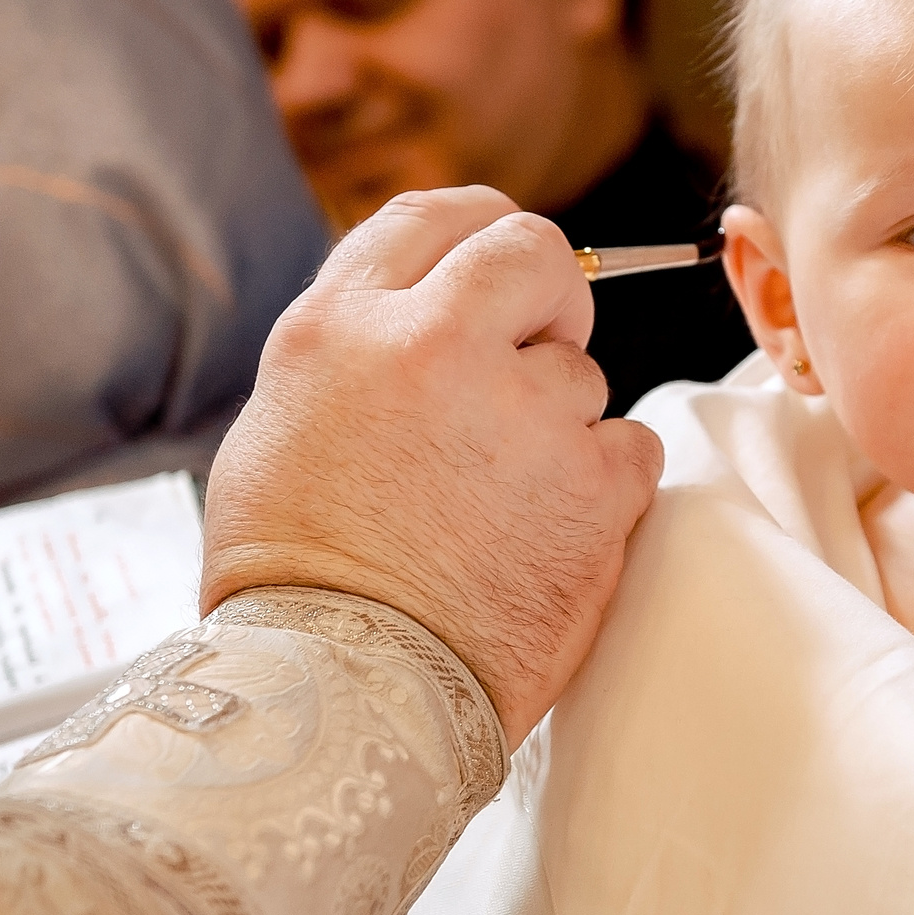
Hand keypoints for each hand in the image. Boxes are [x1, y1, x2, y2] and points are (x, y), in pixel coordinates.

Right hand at [199, 187, 665, 742]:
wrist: (339, 696)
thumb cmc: (297, 583)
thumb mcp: (283, 427)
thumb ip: (358, 353)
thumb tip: (421, 316)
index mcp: (341, 325)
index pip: (432, 217)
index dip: (477, 229)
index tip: (499, 257)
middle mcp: (432, 344)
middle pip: (531, 253)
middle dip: (549, 295)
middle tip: (539, 350)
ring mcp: (522, 410)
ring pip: (582, 373)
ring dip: (559, 425)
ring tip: (499, 507)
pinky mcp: (592, 485)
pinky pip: (631, 448)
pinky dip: (603, 488)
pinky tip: (545, 538)